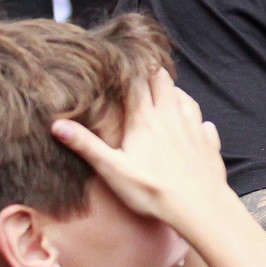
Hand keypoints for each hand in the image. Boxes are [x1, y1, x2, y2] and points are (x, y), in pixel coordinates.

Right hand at [51, 68, 233, 235]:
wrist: (199, 206)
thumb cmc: (152, 190)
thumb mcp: (112, 169)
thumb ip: (86, 145)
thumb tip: (57, 125)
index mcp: (146, 119)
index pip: (137, 81)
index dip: (129, 68)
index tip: (120, 60)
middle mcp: (171, 116)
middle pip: (163, 82)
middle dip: (153, 73)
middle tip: (143, 71)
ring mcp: (193, 127)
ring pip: (186, 98)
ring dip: (175, 93)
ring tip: (167, 95)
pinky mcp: (208, 142)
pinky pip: (204, 123)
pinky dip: (198, 121)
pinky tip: (196, 127)